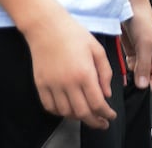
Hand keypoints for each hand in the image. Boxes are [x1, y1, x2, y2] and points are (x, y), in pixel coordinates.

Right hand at [24, 9, 115, 129]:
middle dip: (94, 122)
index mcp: (84, 73)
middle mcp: (68, 83)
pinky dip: (60, 113)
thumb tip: (106, 94)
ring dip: (78, 117)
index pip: (97, 103)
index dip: (106, 114)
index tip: (111, 117)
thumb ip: (105, 72)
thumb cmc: (75, 34)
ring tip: (87, 114)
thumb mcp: (97, 49)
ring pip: (66, 113)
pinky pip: (50, 107)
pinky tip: (68, 109)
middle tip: (102, 123)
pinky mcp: (40, 85)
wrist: (47, 27)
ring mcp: (52, 86)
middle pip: (82, 113)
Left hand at [121, 7, 151, 91]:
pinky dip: (126, 71)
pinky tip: (125, 61)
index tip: (138, 85)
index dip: (149, 87)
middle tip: (132, 74)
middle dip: (139, 82)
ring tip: (129, 64)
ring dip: (132, 76)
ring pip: (138, 79)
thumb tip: (143, 85)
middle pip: (148, 83)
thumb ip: (143, 65)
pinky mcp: (134, 59)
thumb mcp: (145, 43)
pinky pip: (131, 73)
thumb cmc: (143, 21)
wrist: (130, 11)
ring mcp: (144, 61)